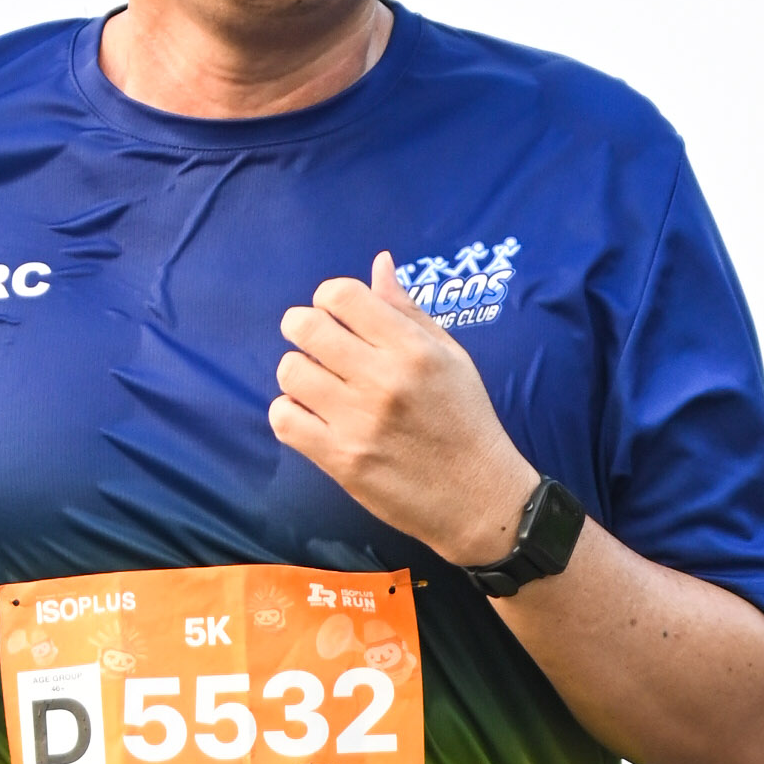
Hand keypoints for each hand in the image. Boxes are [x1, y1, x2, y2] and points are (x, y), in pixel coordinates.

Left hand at [269, 255, 541, 573]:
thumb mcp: (450, 357)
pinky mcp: (342, 460)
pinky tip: (311, 417)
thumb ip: (408, 311)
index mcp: (412, 349)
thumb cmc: (465, 421)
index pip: (341, 294)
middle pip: (305, 327)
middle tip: (316, 346)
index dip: (329, 299)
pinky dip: (289, 414)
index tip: (337, 318)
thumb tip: (377, 264)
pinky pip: (284, 420)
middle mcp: (384, 380)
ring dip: (297, 374)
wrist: (479, 499)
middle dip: (301, 328)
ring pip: (290, 371)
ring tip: (318, 386)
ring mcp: (359, 422)